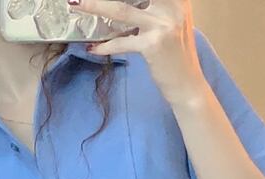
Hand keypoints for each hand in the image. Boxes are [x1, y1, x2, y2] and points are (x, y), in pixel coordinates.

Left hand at [69, 0, 205, 104]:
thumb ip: (154, 9)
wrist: (187, 85)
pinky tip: (92, 48)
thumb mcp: (170, 24)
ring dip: (95, 6)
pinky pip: (122, 42)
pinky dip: (105, 46)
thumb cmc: (175, 56)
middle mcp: (173, 6)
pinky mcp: (153, 45)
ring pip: (121, 11)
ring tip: (77, 4)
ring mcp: (163, 25)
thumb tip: (124, 4)